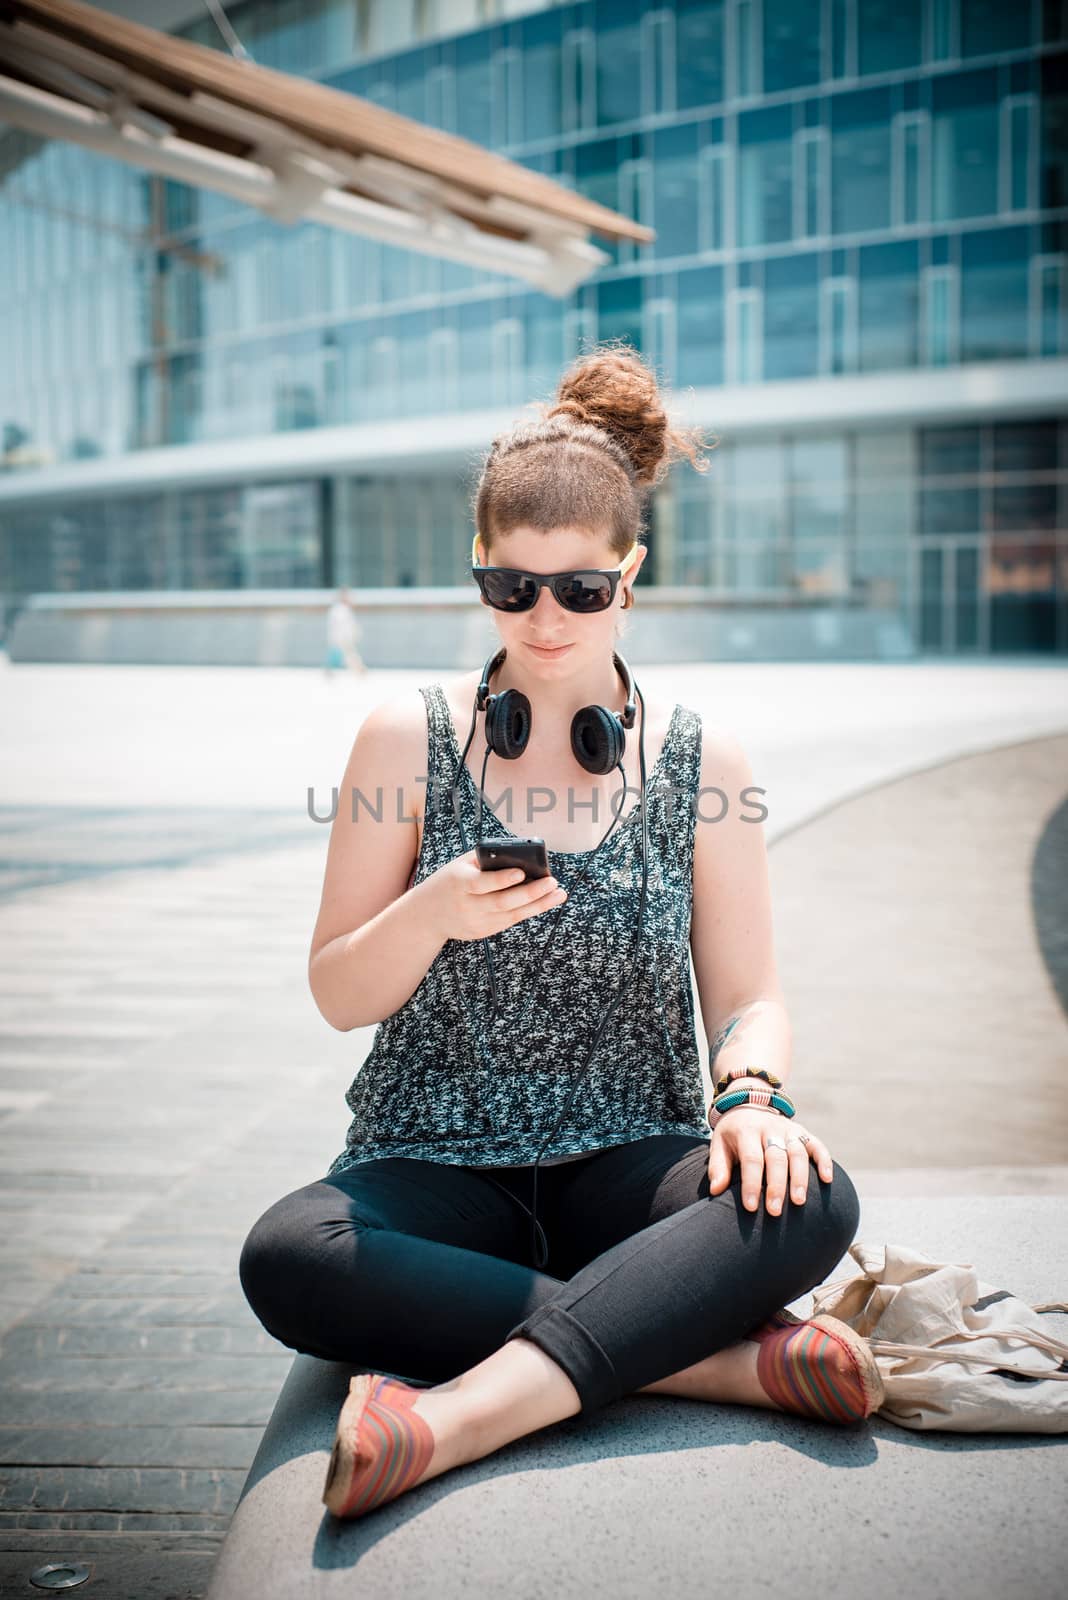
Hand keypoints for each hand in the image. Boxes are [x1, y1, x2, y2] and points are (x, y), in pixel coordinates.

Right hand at [425, 849, 567, 942]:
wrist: (427, 915)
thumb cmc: (450, 881)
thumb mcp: (460, 865)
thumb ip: (485, 859)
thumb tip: (519, 854)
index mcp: (459, 883)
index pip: (481, 883)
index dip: (502, 879)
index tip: (522, 872)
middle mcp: (467, 906)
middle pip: (502, 902)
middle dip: (530, 893)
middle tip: (552, 883)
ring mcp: (476, 922)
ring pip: (512, 915)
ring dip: (538, 905)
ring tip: (558, 894)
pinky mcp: (483, 932)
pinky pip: (510, 921)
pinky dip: (529, 911)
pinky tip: (545, 902)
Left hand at [707, 1107, 833, 1215]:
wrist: (748, 1104)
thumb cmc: (733, 1134)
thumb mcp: (719, 1144)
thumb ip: (718, 1167)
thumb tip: (716, 1190)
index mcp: (746, 1131)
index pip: (751, 1159)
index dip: (751, 1183)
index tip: (751, 1207)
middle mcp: (769, 1128)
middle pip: (776, 1158)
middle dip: (776, 1186)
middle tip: (775, 1211)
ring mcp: (788, 1130)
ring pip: (798, 1152)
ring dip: (800, 1178)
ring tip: (799, 1202)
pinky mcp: (802, 1132)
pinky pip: (817, 1145)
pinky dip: (824, 1161)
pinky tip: (827, 1179)